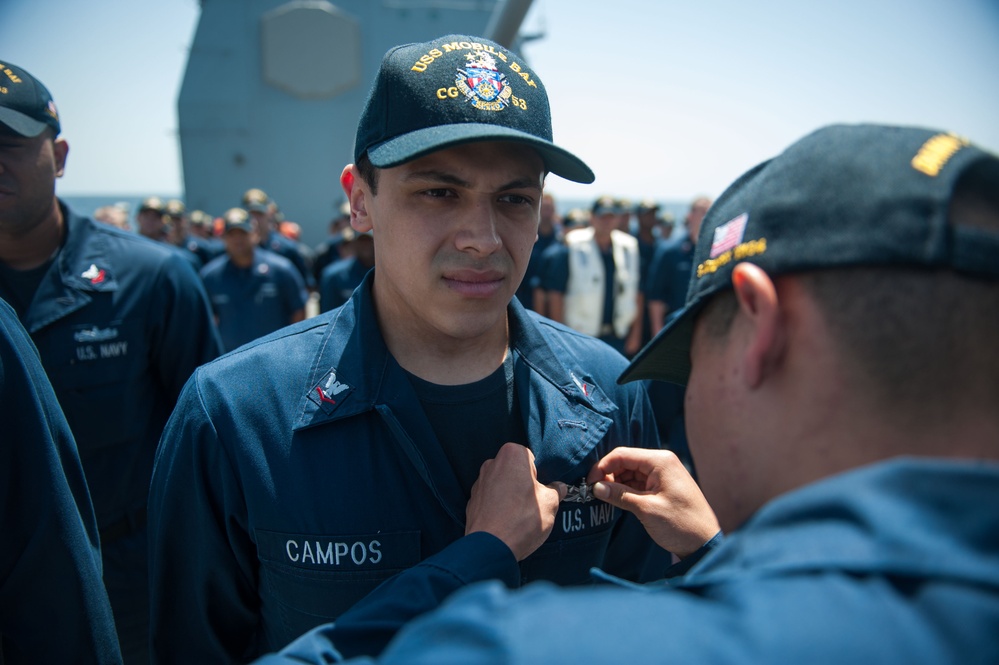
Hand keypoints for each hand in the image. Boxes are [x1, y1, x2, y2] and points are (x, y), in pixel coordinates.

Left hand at [466, 443, 566, 560]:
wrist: (490, 548)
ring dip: (511, 495)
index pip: (531, 457)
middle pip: (515, 470)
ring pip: (502, 485)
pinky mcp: (472, 501)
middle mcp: (492, 464)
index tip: (542, 489)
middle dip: (524, 484)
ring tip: (520, 516)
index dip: (539, 474)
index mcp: (512, 455)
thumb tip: (559, 488)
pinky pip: (491, 499)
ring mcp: (479, 482)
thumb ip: (556, 490)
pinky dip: (498, 507)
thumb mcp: (550, 503)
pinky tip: (507, 522)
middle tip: (534, 503)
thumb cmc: (521, 520)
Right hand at [587, 448, 718, 557]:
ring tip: (605, 498)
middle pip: (625, 462)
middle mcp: (662, 463)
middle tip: (595, 492)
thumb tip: (596, 487)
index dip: (602, 467)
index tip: (589, 483)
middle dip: (608, 475)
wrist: (705, 543)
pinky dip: (626, 490)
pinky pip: (638, 483)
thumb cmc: (680, 524)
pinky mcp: (663, 487)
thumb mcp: (646, 509)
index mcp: (660, 461)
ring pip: (630, 473)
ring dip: (616, 484)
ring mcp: (663, 475)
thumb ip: (620, 495)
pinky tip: (617, 500)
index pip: (622, 455)